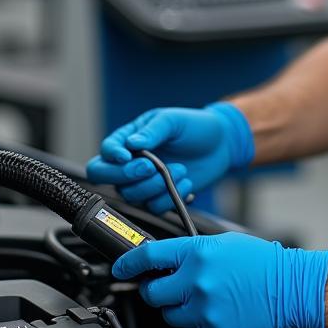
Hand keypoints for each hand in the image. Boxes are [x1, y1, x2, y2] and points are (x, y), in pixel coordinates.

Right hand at [86, 104, 253, 214]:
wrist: (222, 144)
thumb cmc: (195, 126)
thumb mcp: (173, 120)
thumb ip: (152, 131)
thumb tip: (131, 144)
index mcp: (129, 139)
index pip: (106, 152)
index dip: (112, 157)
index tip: (128, 156)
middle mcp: (131, 162)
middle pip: (105, 178)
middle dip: (126, 176)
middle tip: (151, 167)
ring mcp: (144, 181)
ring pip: (131, 195)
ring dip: (156, 185)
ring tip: (180, 169)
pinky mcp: (160, 196)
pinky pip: (153, 206)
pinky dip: (170, 196)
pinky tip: (186, 181)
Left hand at [113, 233, 327, 327]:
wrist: (291, 288)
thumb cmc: (262, 263)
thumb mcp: (223, 243)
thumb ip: (191, 252)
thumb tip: (164, 261)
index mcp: (198, 254)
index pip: (149, 257)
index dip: (128, 263)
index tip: (120, 268)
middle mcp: (198, 282)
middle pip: (154, 293)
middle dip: (157, 290)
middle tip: (168, 287)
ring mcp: (205, 311)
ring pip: (170, 317)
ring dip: (178, 310)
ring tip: (201, 300)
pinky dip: (196, 327)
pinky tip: (212, 314)